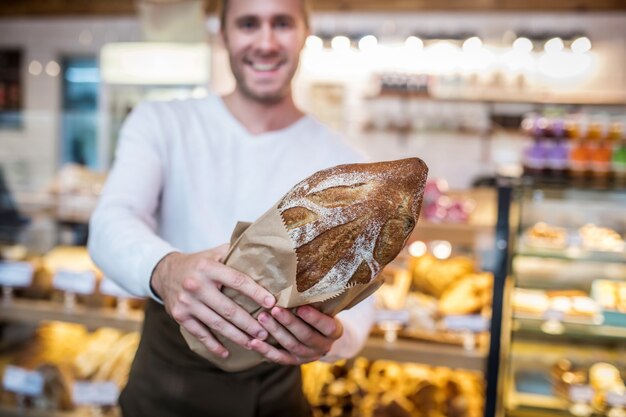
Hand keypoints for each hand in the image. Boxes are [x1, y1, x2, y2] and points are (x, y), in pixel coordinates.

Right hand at [150, 245, 275, 357]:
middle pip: (228, 309)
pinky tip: (226, 352)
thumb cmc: (199, 263)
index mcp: (208, 268)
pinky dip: (213, 345)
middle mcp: (196, 285)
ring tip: (253, 343)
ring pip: (216, 324)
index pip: (237, 281)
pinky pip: (199, 333)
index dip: (255, 293)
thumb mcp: (215, 252)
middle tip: (265, 332)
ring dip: (236, 336)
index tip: (271, 303)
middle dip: (249, 323)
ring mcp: (186, 302)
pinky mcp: (179, 315)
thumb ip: (235, 253)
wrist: (165, 272)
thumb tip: (264, 253)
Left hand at [250, 305, 342, 364]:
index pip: (326, 326)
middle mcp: (323, 346)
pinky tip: (253, 342)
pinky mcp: (293, 361)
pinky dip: (265, 350)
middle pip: (305, 336)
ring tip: (262, 318)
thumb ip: (316, 299)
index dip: (314, 318)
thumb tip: (301, 277)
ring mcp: (307, 356)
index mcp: (334, 332)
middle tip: (275, 309)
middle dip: (289, 322)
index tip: (301, 307)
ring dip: (275, 332)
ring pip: (290, 345)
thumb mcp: (324, 307)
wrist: (321, 336)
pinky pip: (278, 358)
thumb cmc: (320, 312)